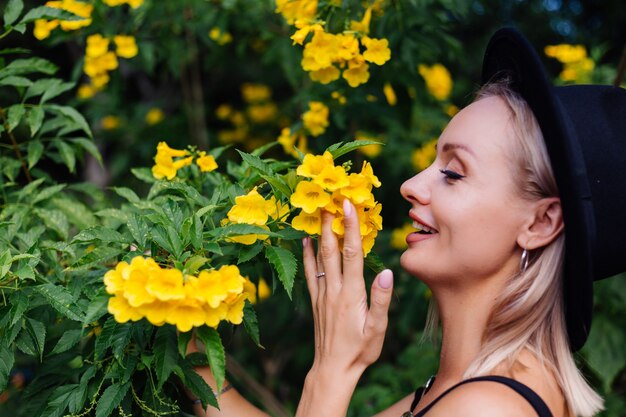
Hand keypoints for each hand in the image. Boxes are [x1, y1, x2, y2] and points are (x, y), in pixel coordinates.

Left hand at [302, 199, 393, 378]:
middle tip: (331, 199)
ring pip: (319, 257)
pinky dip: (306, 254)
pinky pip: (309, 271)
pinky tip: (305, 240)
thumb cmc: (360, 351)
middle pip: (331, 249)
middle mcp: (333, 289)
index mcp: (351, 294)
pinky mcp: (316, 300)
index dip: (350, 227)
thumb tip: (387, 271)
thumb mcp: (377, 329)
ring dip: (319, 233)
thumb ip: (381, 300)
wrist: (333, 369)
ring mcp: (322, 294)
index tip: (348, 206)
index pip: (351, 253)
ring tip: (318, 211)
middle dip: (331, 222)